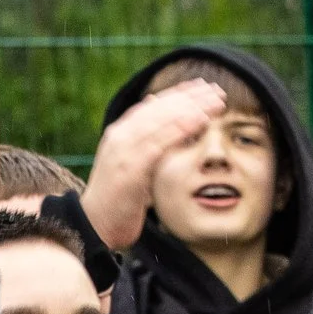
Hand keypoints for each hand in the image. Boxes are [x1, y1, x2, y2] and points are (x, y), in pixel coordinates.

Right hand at [80, 79, 228, 249]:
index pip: (152, 105)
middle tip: (217, 91)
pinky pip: (160, 142)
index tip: (203, 87)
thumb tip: (164, 132)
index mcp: (119, 134)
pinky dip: (181, 129)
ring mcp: (123, 151)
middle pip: (159, 108)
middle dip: (190, 97)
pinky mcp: (130, 169)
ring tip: (216, 103)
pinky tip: (201, 121)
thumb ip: (145, 147)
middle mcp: (120, 137)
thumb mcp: (131, 167)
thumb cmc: (117, 200)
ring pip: (161, 120)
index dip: (179, 94)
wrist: (95, 226)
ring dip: (191, 108)